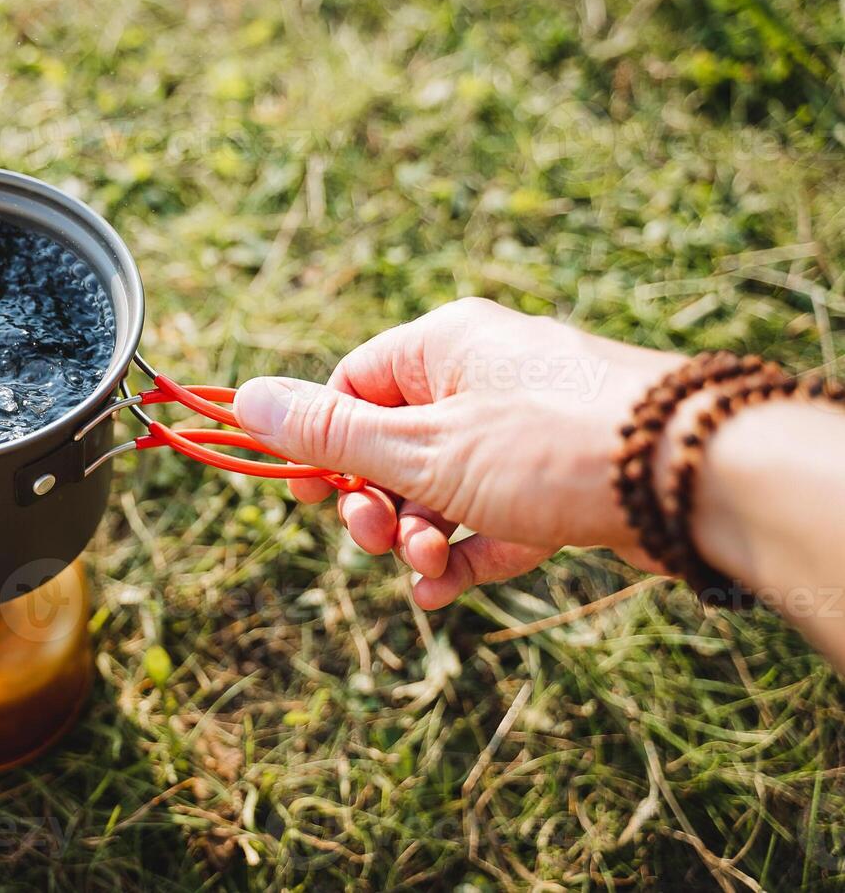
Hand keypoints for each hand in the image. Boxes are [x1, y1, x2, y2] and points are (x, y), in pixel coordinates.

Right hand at [233, 298, 683, 608]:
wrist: (693, 476)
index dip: (323, 448)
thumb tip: (244, 398)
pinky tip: (448, 590)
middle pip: (395, 444)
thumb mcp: (421, 447)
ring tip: (428, 571)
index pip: (352, 387)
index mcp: (442, 347)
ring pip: (443, 487)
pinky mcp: (562, 476)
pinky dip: (467, 551)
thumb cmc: (549, 445)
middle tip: (377, 540)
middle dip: (376, 505)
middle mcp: (484, 377)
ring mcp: (528, 427)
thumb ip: (331, 435)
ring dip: (420, 537)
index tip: (311, 498)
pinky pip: (493, 514)